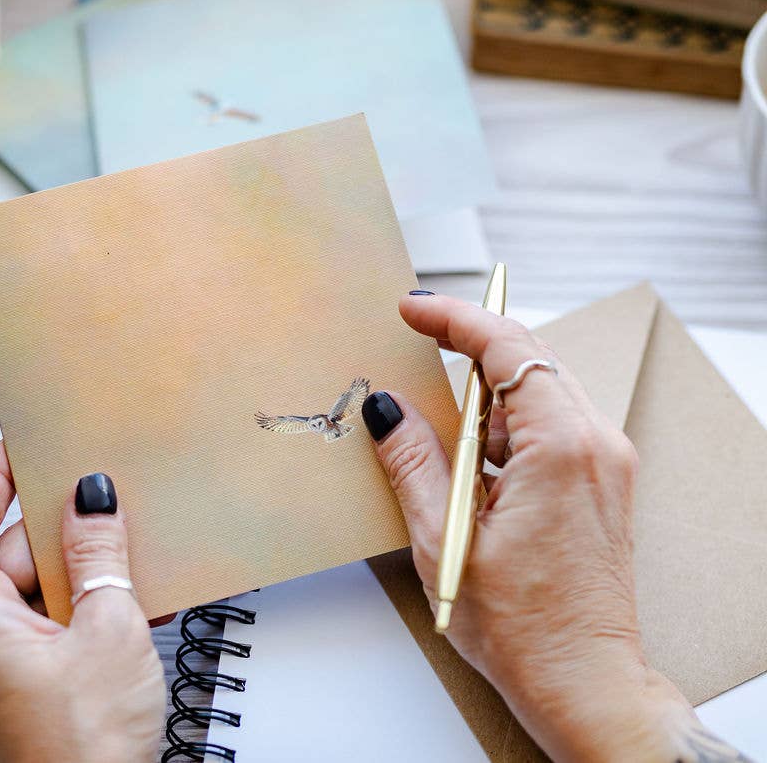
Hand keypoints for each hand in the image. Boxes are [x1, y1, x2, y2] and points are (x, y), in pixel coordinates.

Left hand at [0, 444, 165, 762]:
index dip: (1, 469)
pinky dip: (87, 606)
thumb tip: (92, 495)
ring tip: (135, 556)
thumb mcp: (107, 626)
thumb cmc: (78, 751)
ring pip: (38, 585)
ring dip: (86, 570)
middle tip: (110, 496)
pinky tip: (136, 600)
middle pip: (13, 547)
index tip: (27, 435)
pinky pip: (50, 620)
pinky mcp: (20, 681)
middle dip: (65, 525)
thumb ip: (98, 549)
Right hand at [362, 292, 727, 762]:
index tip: (414, 309)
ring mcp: (606, 462)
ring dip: (487, 395)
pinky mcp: (603, 481)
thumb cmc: (524, 628)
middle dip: (469, 347)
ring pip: (540, 392)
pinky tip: (473, 458)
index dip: (456, 318)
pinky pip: (553, 424)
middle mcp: (595, 443)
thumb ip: (413, 460)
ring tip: (439, 422)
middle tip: (417, 338)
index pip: (508, 348)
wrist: (585, 683)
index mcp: (561, 447)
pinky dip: (509, 425)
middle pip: (529, 360)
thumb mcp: (446, 538)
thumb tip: (386, 407)